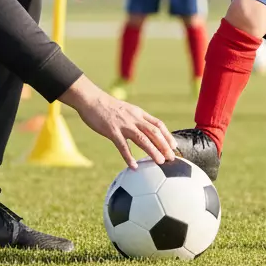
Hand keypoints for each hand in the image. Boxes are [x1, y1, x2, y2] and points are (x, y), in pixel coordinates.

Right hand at [61, 77, 177, 167]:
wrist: (91, 99)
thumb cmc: (107, 106)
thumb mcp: (126, 110)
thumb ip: (135, 119)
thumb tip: (143, 131)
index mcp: (138, 113)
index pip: (158, 124)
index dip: (167, 135)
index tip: (174, 146)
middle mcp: (134, 118)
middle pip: (154, 132)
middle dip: (164, 145)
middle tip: (171, 157)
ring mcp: (123, 124)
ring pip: (142, 138)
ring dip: (152, 151)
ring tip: (160, 162)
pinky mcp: (111, 130)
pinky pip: (122, 146)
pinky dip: (128, 157)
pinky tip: (133, 166)